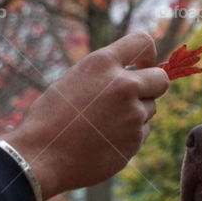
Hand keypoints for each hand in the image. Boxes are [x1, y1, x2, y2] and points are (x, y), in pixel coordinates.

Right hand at [6, 32, 168, 199]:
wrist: (40, 158)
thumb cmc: (50, 119)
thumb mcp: (74, 81)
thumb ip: (106, 74)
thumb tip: (134, 74)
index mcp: (102, 63)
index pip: (143, 42)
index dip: (148, 53)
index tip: (143, 64)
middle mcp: (123, 85)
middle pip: (161, 79)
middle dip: (152, 85)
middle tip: (134, 96)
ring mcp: (133, 114)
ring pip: (150, 108)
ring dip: (136, 113)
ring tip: (104, 124)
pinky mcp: (135, 139)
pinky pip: (143, 131)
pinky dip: (130, 134)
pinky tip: (104, 140)